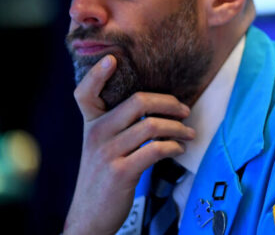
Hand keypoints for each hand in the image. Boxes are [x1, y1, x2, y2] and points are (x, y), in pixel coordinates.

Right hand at [63, 55, 195, 234]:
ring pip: (151, 126)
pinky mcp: (121, 172)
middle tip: (185, 110)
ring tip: (189, 134)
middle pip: (137, 102)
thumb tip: (154, 105)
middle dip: (168, 103)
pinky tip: (179, 149)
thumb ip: (117, 125)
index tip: (114, 58)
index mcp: (91, 125)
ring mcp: (107, 153)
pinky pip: (155, 149)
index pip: (85, 94)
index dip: (97, 75)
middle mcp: (96, 135)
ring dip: (178, 128)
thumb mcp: (102, 146)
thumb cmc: (103, 176)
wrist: (90, 216)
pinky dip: (173, 146)